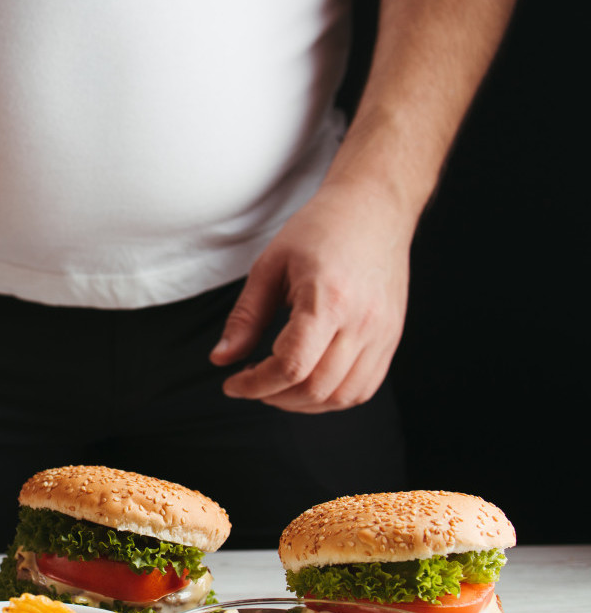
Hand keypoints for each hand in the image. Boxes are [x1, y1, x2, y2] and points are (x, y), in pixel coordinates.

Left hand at [209, 181, 413, 413]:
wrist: (374, 208)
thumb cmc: (320, 229)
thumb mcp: (269, 266)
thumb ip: (245, 318)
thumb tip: (221, 359)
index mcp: (328, 300)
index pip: (290, 366)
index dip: (255, 384)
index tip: (233, 383)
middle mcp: (362, 322)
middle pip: (315, 388)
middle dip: (274, 397)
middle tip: (251, 384)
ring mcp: (382, 333)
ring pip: (342, 397)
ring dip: (303, 404)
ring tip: (277, 385)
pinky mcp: (392, 338)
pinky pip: (364, 387)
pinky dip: (332, 398)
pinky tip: (308, 383)